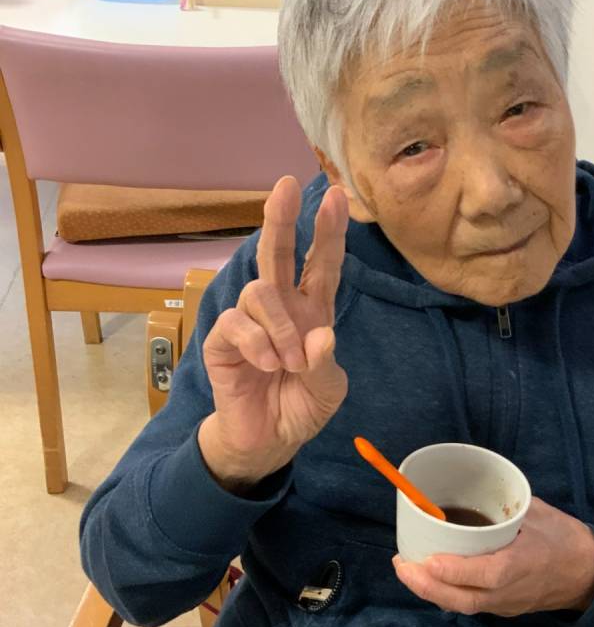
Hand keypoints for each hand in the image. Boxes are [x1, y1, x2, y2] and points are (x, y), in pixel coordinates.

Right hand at [198, 178, 348, 491]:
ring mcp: (250, 322)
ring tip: (288, 363)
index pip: (322, 264)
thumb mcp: (327, 391)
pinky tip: (267, 365)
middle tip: (287, 186)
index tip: (337, 196)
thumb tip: (321, 336)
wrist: (269, 441)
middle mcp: (282, 308)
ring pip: (261, 292)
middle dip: (282, 218)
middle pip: (279, 253)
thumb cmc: (300, 407)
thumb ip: (326, 365)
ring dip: (280, 327)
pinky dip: (257, 344)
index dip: (329, 232)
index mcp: (313, 312)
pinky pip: (236, 324)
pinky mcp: (224, 341)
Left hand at [393, 498, 593, 616]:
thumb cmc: (565, 538)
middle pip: (462, 599)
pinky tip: (431, 580)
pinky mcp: (504, 609)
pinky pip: (471, 605)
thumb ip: (504, 506)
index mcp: (522, 564)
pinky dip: (447, 594)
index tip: (424, 559)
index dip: (451, 571)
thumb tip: (470, 488)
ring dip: (432, 592)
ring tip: (408, 571)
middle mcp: (510, 590)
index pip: (483, 575)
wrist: (592, 574)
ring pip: (463, 606)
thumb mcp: (537, 512)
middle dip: (426, 587)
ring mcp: (507, 604)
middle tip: (401, 566)